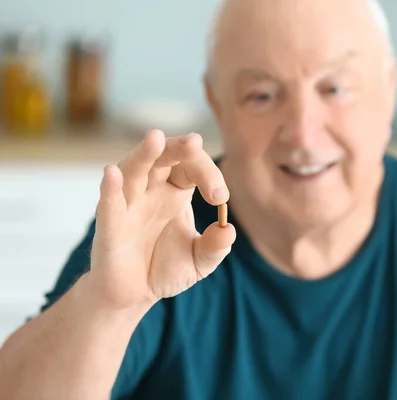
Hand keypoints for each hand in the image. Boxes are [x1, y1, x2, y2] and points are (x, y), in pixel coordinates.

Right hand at [87, 129, 235, 309]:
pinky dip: (110, 188)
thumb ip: (215, 247)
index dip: (209, 175)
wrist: (134, 294)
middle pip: (164, 158)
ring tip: (155, 137)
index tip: (221, 198)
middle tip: (195, 142)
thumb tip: (228, 231)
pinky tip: (112, 172)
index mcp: (176, 191)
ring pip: (134, 171)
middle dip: (178, 148)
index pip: (192, 167)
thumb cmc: (166, 268)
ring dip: (144, 154)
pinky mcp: (110, 226)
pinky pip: (109, 204)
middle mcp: (151, 190)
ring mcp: (128, 205)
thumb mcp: (199, 261)